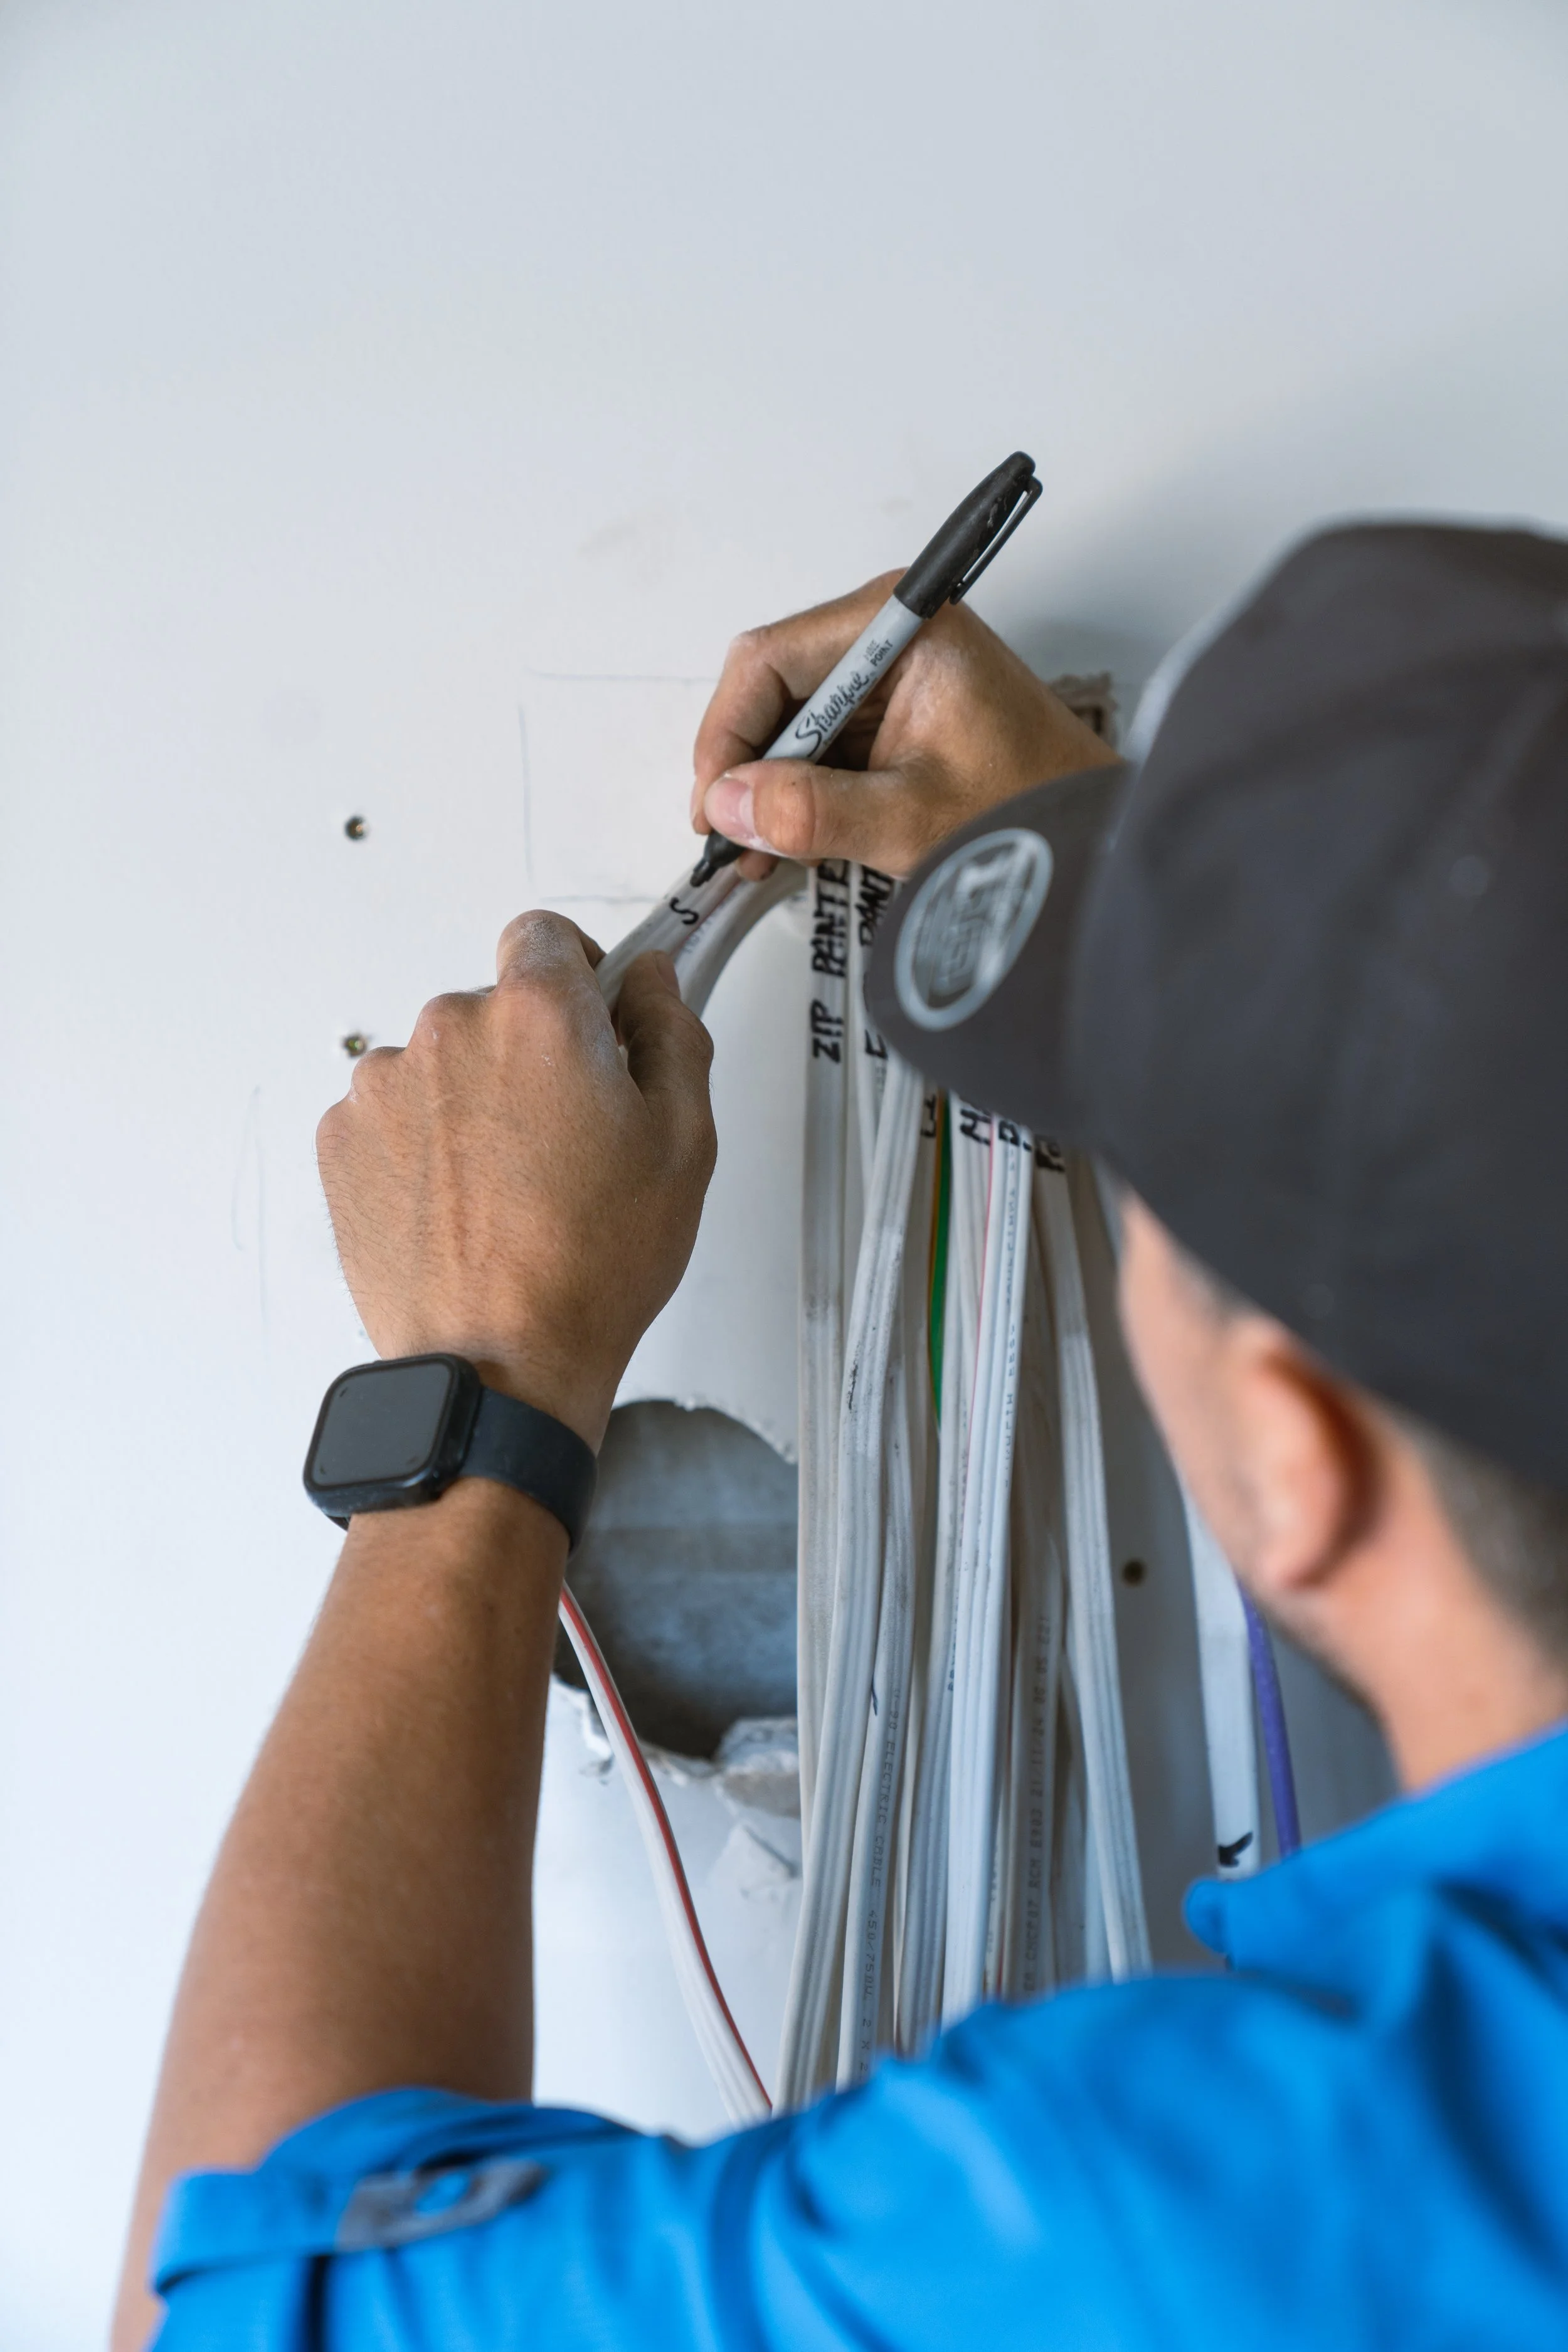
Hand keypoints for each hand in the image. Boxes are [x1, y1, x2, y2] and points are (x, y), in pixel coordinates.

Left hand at [316, 915, 715, 1448]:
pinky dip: (425, 1148)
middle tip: (569, 1140)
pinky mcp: (342, 1141)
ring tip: (512, 1190)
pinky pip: (395, 1117)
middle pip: (495, 1008)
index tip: (593, 1017)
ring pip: (443, 1065)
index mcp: (537, 1016)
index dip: (579, 972)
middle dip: (531, 1054)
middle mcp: (448, 1031)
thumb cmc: (588, 1268)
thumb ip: (672, 1032)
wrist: (497, 1366)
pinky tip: (466, 1207)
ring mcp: (383, 1087)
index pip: (545, 934)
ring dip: (473, 1103)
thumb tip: (652, 982)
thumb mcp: (683, 1142)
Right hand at [691, 569, 1118, 878]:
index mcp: (900, 624)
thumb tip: (729, 804)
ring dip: (769, 789)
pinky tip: (794, 842)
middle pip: (772, 688)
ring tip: (763, 855)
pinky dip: (801, 793)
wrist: (1093, 832)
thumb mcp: (910, 818)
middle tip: (733, 839)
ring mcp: (889, 671)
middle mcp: (888, 632)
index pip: (768, 660)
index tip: (714, 804)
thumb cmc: (1032, 808)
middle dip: (747, 768)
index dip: (727, 735)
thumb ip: (814, 810)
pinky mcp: (892, 711)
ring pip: (790, 721)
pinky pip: (821, 743)